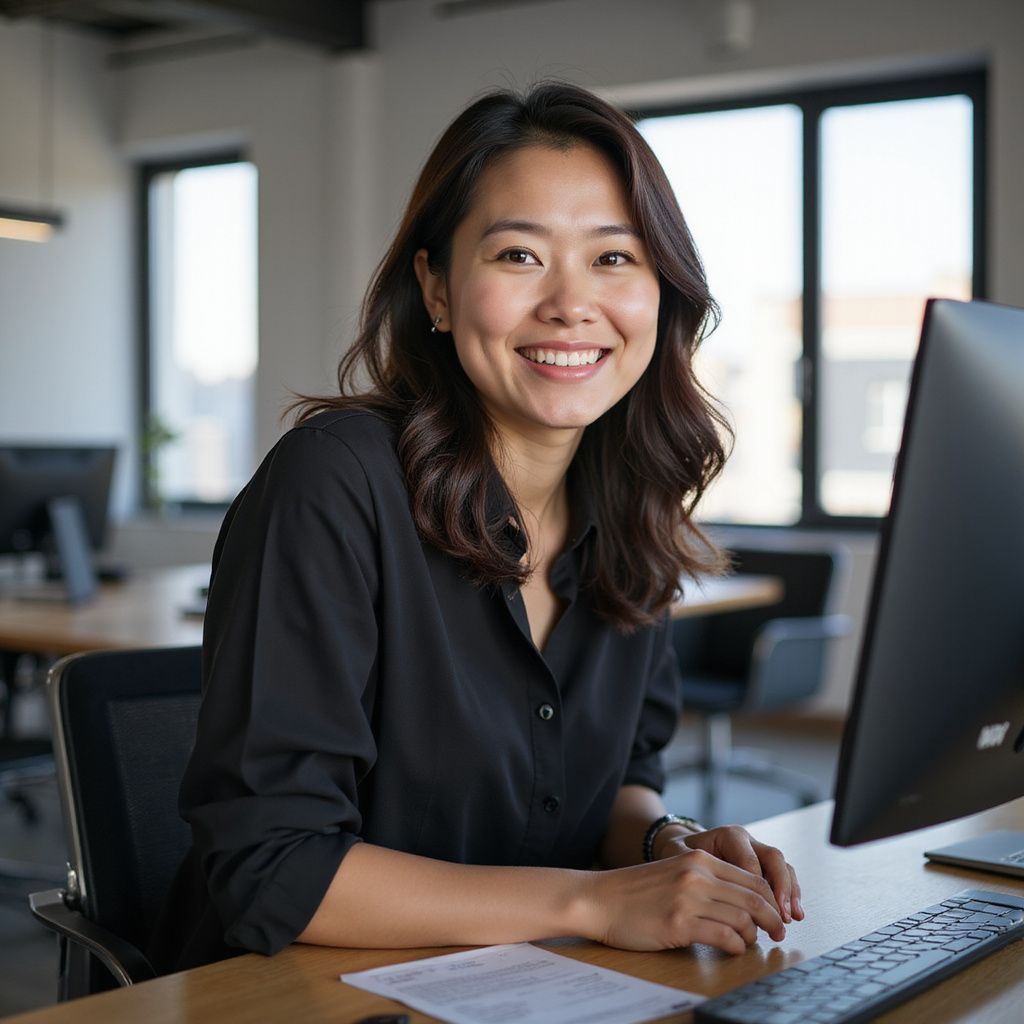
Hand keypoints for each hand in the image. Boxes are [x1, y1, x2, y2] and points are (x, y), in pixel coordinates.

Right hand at [584, 846, 787, 954]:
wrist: (599, 898)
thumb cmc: (635, 891)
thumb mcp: (674, 872)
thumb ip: (705, 879)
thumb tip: (743, 903)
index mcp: (698, 858)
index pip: (750, 877)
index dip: (770, 898)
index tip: (776, 914)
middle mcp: (696, 874)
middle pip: (753, 896)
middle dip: (772, 918)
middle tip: (779, 933)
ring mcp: (688, 898)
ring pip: (743, 918)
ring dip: (753, 936)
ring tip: (750, 943)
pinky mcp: (679, 924)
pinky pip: (724, 937)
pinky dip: (736, 946)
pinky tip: (732, 949)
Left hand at [664, 825, 803, 924]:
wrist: (681, 848)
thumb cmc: (677, 855)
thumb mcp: (679, 857)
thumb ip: (694, 871)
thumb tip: (713, 897)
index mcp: (729, 836)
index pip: (750, 862)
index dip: (756, 889)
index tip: (757, 913)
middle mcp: (747, 841)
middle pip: (773, 859)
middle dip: (782, 889)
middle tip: (782, 916)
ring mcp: (757, 851)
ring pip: (783, 866)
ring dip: (791, 893)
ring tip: (793, 918)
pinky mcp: (763, 865)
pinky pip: (783, 875)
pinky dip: (790, 894)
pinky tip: (794, 915)